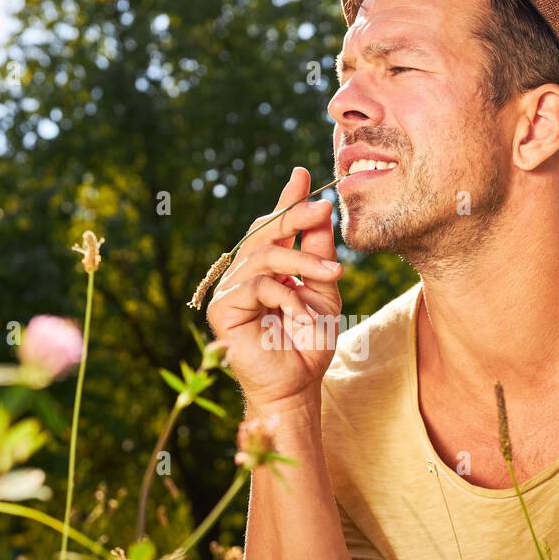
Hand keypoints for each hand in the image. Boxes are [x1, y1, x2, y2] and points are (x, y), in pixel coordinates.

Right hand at [205, 167, 342, 411]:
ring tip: (335, 277)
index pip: (274, 226)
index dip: (287, 200)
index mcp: (265, 267)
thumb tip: (321, 210)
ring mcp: (230, 290)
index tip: (304, 173)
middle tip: (324, 209)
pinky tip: (303, 316)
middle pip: (264, 232)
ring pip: (265, 256)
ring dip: (304, 264)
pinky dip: (288, 298)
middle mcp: (243, 274)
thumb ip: (319, 253)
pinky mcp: (223, 310)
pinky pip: (258, 287)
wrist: (298, 385)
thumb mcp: (324, 289)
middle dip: (295, 216)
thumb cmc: (309, 341)